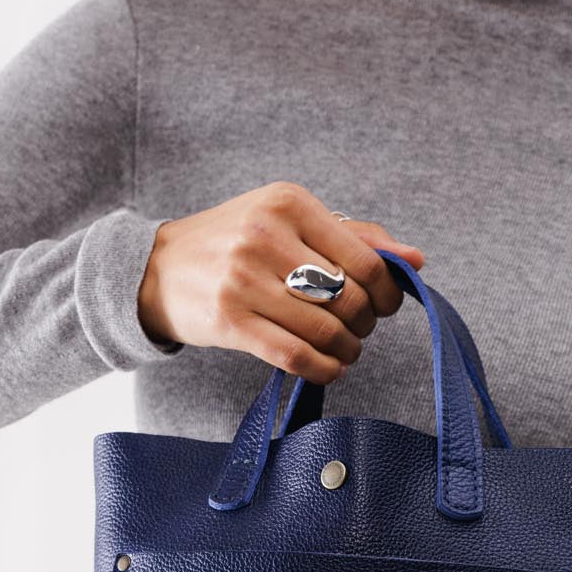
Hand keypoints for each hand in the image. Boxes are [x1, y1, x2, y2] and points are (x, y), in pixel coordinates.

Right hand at [137, 180, 426, 382]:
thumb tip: (414, 260)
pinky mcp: (229, 320)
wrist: (156, 268)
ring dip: (347, 349)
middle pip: (349, 297)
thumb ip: (353, 237)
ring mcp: (244, 279)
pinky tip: (329, 368)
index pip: (365, 259)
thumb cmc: (233, 244)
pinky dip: (323, 368)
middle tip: (358, 330)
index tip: (384, 306)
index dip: (387, 293)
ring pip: (325, 329)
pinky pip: (295, 354)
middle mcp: (266, 235)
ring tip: (344, 350)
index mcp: (289, 203)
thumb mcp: (287, 221)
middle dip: (365, 323)